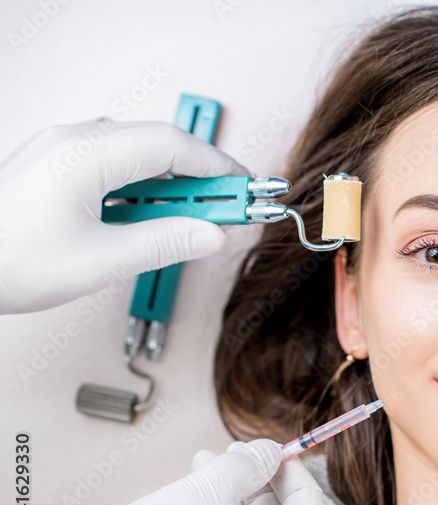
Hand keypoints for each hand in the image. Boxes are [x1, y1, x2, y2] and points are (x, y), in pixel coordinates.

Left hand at [0, 119, 250, 314]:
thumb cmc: (8, 261)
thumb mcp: (100, 261)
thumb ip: (165, 243)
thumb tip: (211, 235)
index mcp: (85, 154)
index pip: (172, 145)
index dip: (217, 166)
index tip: (246, 189)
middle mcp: (73, 141)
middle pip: (158, 146)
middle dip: (200, 178)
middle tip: (230, 210)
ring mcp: (61, 151)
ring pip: (136, 156)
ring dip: (171, 186)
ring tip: (194, 221)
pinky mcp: (55, 168)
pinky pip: (113, 167)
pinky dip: (143, 189)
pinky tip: (151, 218)